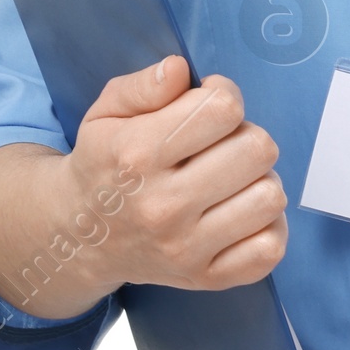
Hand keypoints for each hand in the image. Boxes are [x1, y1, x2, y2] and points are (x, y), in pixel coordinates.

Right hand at [65, 54, 288, 293]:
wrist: (79, 238)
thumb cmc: (104, 164)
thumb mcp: (106, 113)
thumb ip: (144, 85)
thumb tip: (180, 70)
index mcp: (137, 156)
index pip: (222, 109)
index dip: (224, 95)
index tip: (210, 105)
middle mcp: (163, 206)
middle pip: (257, 149)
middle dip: (245, 135)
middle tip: (221, 144)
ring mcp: (186, 249)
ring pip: (270, 196)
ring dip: (258, 179)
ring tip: (230, 179)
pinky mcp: (204, 279)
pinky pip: (270, 249)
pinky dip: (267, 225)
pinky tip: (240, 211)